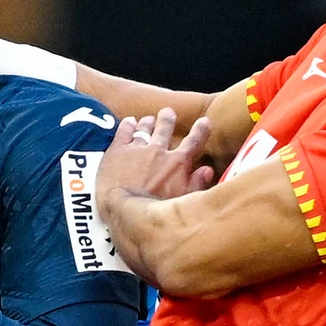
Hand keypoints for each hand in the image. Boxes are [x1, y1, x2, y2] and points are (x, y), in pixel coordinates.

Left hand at [96, 108, 215, 216]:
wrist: (125, 211)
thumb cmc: (156, 212)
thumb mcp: (183, 201)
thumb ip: (196, 184)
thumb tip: (207, 170)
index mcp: (177, 164)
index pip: (193, 142)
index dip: (200, 131)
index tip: (204, 121)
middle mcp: (159, 151)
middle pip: (165, 129)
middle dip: (167, 119)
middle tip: (168, 112)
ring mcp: (138, 148)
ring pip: (145, 128)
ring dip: (148, 122)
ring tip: (149, 119)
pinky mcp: (118, 150)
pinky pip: (124, 131)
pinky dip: (128, 124)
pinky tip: (129, 121)